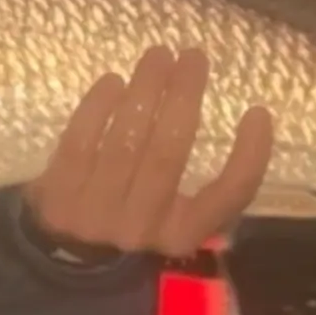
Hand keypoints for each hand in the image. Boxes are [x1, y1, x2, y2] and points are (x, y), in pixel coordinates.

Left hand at [26, 46, 273, 258]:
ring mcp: (96, 212)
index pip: (227, 196)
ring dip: (144, 91)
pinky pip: (80, 142)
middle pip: (168, 154)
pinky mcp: (58, 195)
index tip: (257, 112)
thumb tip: (242, 125)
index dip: (249, 155)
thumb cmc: (133, 224)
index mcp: (181, 236)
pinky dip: (98, 108)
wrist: (61, 259)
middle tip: (193, 56)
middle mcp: (141, 227)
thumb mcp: (175, 221)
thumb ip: (203, 190)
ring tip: (158, 56)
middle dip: (183, 97)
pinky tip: (113, 81)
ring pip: (126, 142)